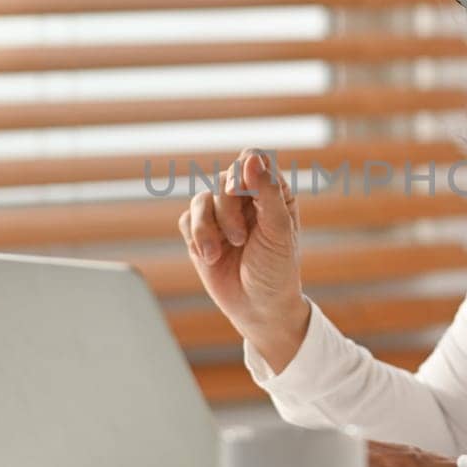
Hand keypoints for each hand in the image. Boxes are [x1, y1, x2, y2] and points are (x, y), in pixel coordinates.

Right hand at [176, 148, 308, 370]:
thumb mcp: (279, 230)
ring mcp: (221, 215)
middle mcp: (246, 199)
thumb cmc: (277, 269)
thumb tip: (250, 157)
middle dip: (227, 208)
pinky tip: (211, 257)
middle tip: (240, 238)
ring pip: (201, 198)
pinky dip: (197, 238)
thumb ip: (266, 191)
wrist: (258, 308)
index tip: (245, 190)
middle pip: (224, 177)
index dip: (245, 170)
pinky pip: (186, 219)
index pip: (254, 159)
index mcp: (272, 192)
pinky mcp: (200, 233)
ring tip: (219, 253)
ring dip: (208, 227)